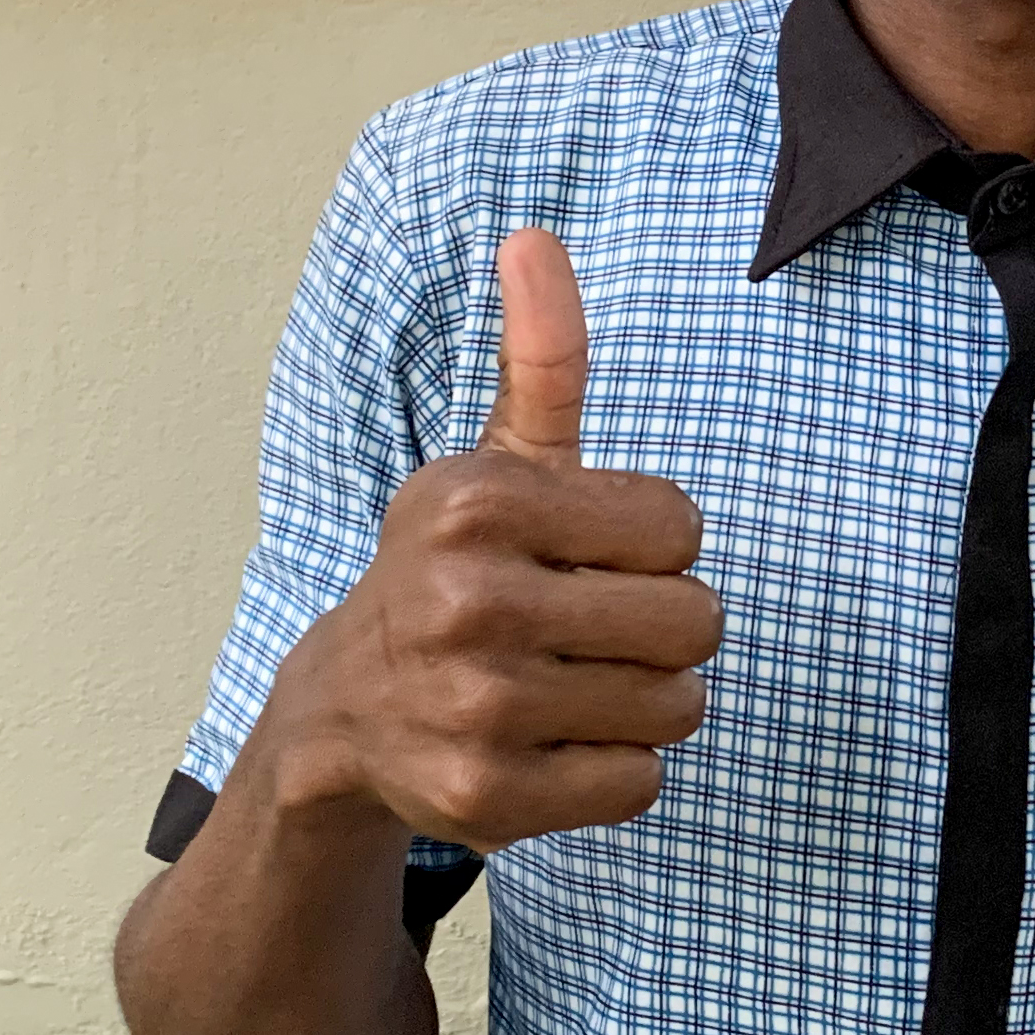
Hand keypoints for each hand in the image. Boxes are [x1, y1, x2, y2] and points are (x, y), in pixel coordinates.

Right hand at [253, 228, 720, 850]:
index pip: (682, 525)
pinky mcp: (486, 797)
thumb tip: (534, 237)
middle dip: (660, 627)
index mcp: (477, 501)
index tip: (584, 555)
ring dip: (644, 700)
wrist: (339, 713)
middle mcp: (467, 600)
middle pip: (695, 620)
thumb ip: (541, 356)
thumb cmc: (455, 570)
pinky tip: (550, 744)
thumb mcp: (493, 460)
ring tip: (571, 684)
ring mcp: (474, 707)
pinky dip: (613, 770)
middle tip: (589, 629)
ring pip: (678, 706)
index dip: (652, 545)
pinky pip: (641, 782)